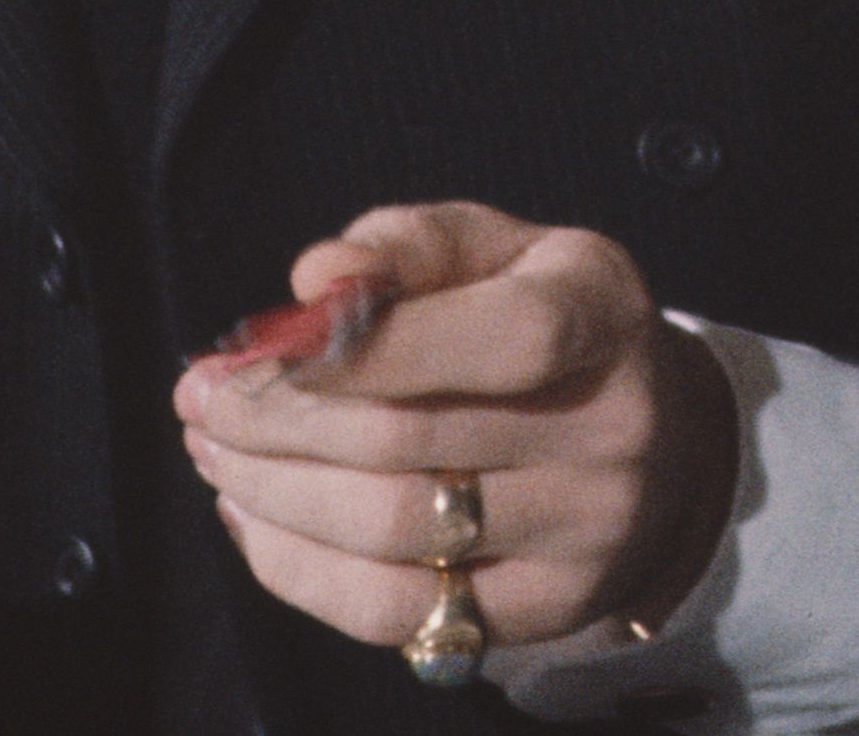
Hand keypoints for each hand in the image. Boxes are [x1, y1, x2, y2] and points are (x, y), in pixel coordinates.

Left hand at [177, 205, 741, 670]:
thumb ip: (407, 247)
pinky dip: (299, 569)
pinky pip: (393, 611)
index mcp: (603, 316)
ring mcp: (584, 534)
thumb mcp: (498, 250)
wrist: (659, 444)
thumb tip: (314, 280)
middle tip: (199, 397)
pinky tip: (254, 518)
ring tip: (215, 451)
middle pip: (412, 442)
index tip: (258, 348)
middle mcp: (614, 431)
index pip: (500, 339)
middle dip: (276, 421)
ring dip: (272, 494)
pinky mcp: (544, 612)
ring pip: (391, 531)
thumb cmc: (544, 322)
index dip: (369, 347)